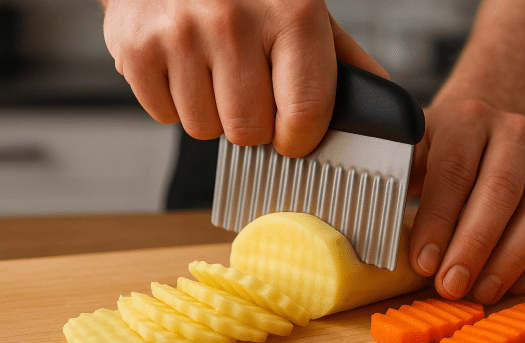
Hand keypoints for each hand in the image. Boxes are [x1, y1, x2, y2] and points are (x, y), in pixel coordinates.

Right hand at [102, 0, 387, 156]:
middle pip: (249, 132)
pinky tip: (183, 66)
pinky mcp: (136, 48)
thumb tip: (378, 106)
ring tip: (211, 69)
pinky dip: (175, 101)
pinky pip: (165, 115)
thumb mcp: (302, 9)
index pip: (304, 115)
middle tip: (246, 88)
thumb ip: (340, 60)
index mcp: (291, 13)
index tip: (292, 136)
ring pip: (205, 130)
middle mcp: (233, 21)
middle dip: (250, 122)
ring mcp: (180, 34)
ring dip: (211, 111)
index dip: (299, 139)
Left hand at [407, 99, 524, 303]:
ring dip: (509, 261)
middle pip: (499, 193)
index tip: (424, 262)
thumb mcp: (414, 151)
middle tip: (452, 286)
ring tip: (481, 292)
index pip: (453, 172)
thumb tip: (380, 231)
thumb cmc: (442, 148)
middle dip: (473, 247)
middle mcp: (512, 132)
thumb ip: (400, 183)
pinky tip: (514, 284)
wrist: (483, 129)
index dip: (438, 222)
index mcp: (465, 121)